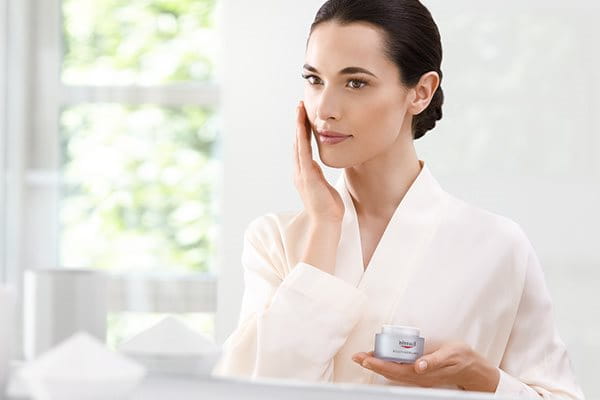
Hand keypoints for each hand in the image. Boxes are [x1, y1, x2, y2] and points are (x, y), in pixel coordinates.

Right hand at [293, 100, 343, 224]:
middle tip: (299, 106)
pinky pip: (303, 152)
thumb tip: (317, 168)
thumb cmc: (329, 208)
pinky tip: (303, 125)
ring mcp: (301, 173)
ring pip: (298, 144)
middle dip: (298, 124)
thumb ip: (319, 176)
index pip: (302, 148)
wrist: (327, 222)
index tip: (304, 117)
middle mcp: (299, 171)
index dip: (302, 132)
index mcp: (304, 174)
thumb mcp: (324, 187)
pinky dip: (302, 137)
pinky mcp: (307, 176)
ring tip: (299, 110)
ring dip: (298, 126)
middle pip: (297, 142)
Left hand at [352, 341, 499, 391]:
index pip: (396, 369)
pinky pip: (400, 372)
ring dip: (378, 366)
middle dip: (372, 364)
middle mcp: (419, 376)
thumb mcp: (450, 354)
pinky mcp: (420, 375)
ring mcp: (419, 377)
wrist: (473, 369)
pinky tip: (380, 361)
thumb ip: (434, 360)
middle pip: (390, 372)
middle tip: (357, 356)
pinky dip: (387, 366)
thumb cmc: (461, 358)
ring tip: (363, 358)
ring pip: (393, 373)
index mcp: (423, 371)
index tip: (365, 358)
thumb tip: (419, 366)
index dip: (379, 364)